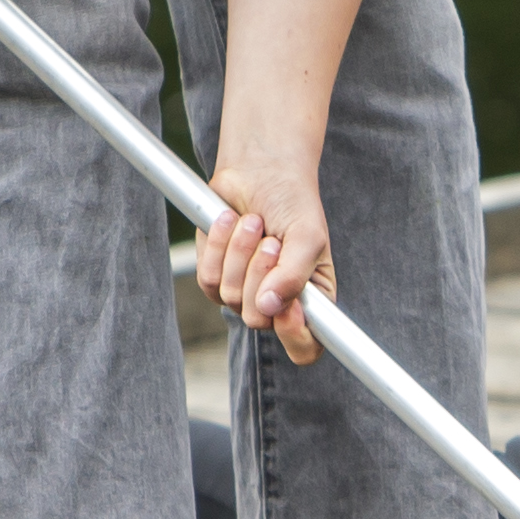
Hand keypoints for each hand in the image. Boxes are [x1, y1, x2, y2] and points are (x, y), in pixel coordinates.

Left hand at [194, 148, 335, 364]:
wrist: (259, 171)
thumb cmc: (292, 203)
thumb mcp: (307, 236)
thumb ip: (294, 275)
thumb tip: (269, 307)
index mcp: (311, 302)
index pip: (305, 347)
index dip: (294, 336)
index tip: (289, 308)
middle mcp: (277, 304)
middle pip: (258, 320)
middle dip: (260, 274)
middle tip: (272, 241)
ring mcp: (244, 293)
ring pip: (230, 296)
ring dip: (240, 252)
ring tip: (254, 222)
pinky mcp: (216, 276)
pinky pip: (208, 279)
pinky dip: (218, 246)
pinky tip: (230, 221)